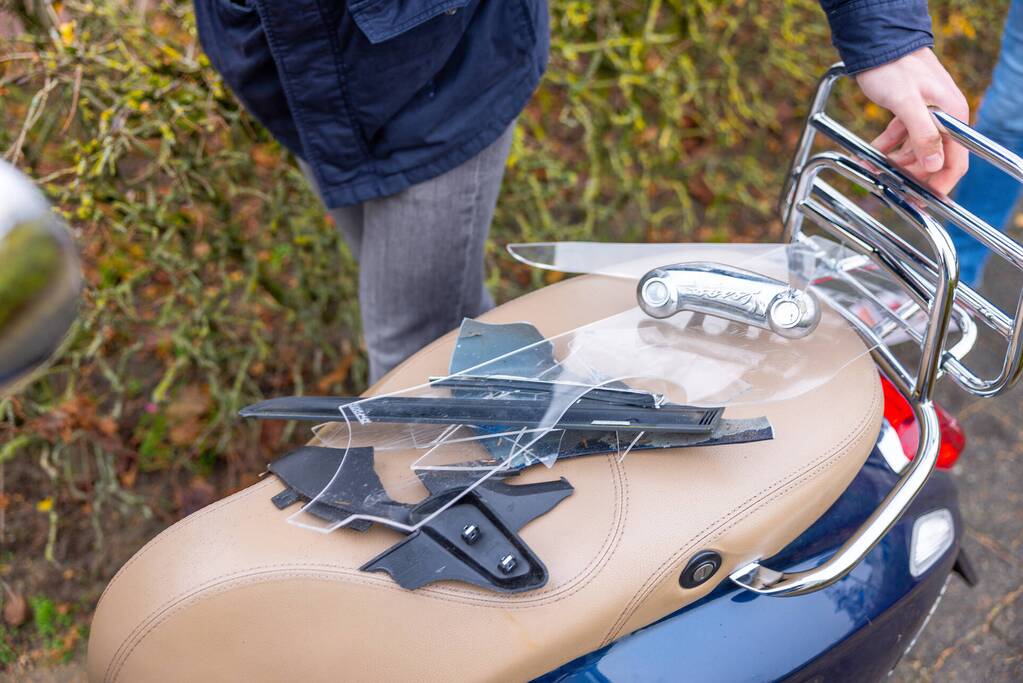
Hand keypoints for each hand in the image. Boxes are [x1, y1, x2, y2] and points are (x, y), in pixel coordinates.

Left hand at [856, 48, 969, 195]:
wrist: (878, 44)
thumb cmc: (894, 68)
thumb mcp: (907, 103)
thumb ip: (922, 134)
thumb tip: (934, 164)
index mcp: (952, 117)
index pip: (955, 161)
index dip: (940, 185)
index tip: (924, 202)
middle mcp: (943, 119)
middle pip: (933, 160)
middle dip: (913, 177)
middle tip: (892, 190)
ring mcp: (926, 116)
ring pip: (914, 152)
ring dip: (895, 165)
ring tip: (874, 172)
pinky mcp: (908, 113)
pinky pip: (899, 139)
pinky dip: (886, 149)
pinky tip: (869, 157)